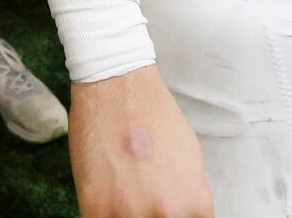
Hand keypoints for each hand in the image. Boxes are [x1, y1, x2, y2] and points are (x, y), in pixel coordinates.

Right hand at [68, 67, 211, 216]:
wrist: (118, 86)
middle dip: (151, 214)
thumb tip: (180, 214)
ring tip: (122, 192)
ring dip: (125, 214)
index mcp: (195, 204)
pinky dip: (104, 214)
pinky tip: (105, 197)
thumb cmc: (155, 115)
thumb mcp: (191, 160)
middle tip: (140, 194)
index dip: (174, 216)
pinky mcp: (96, 210)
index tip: (161, 209)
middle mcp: (167, 214)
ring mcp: (130, 215)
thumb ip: (188, 197)